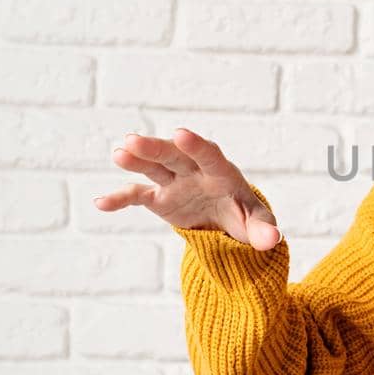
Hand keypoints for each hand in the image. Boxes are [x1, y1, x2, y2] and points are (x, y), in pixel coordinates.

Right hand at [94, 128, 281, 251]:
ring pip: (154, 167)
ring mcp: (175, 183)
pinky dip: (120, 198)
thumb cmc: (246, 217)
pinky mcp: (160, 198)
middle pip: (174, 156)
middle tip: (133, 140)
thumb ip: (262, 230)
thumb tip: (272, 240)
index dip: (196, 146)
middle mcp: (195, 172)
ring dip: (137, 160)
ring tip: (119, 153)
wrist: (229, 224)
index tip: (181, 134)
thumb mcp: (257, 224)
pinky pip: (137, 196)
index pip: (209, 155)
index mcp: (222, 173)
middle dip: (156, 148)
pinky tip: (101, 203)